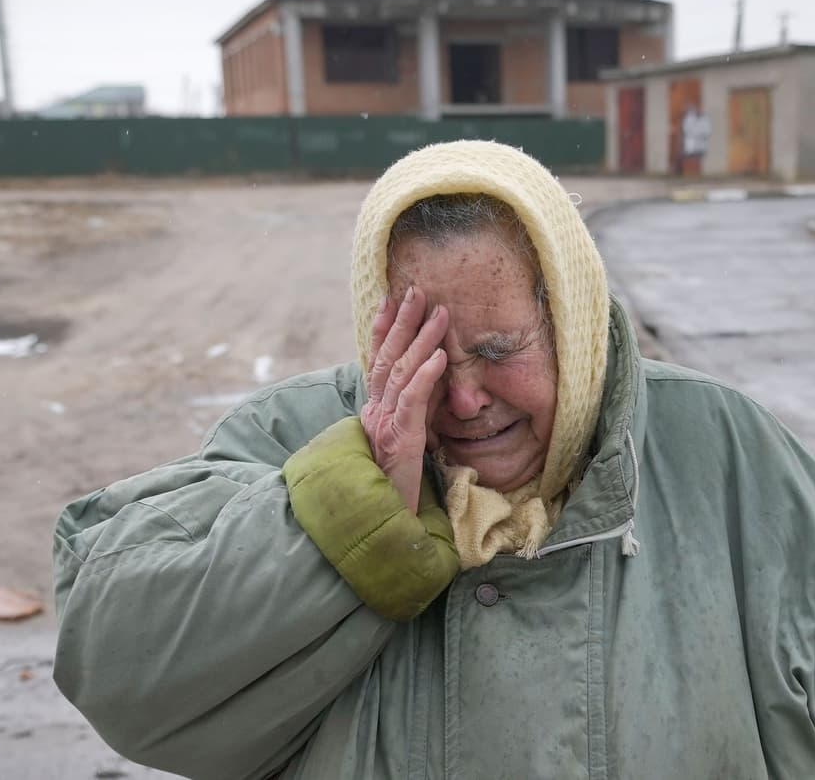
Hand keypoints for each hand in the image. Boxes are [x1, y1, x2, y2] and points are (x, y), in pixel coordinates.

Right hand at [361, 286, 447, 512]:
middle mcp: (375, 413)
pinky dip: (425, 377)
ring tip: (438, 314)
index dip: (385, 329)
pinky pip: (411, 403)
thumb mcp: (405, 442)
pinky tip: (439, 358)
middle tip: (416, 290)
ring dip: (421, 340)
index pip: (378, 362)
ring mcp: (384, 426)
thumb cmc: (397, 488)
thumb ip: (410, 412)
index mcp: (375, 412)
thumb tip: (427, 381)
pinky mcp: (399, 441)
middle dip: (402, 321)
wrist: (385, 524)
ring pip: (400, 373)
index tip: (393, 299)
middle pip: (387, 358)